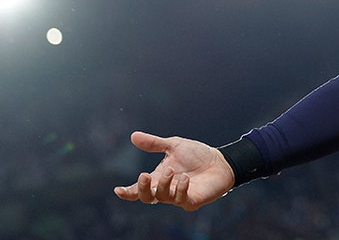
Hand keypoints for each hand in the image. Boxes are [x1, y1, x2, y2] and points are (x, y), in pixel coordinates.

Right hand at [112, 131, 234, 210]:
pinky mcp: (191, 201)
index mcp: (158, 177)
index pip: (139, 189)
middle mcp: (166, 189)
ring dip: (164, 183)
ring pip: (162, 197)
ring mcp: (178, 197)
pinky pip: (181, 199)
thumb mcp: (174, 146)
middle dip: (143, 189)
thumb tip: (133, 136)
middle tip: (145, 175)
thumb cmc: (197, 155)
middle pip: (146, 197)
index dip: (128, 192)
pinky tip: (185, 179)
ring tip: (173, 170)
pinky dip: (180, 189)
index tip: (118, 190)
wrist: (220, 162)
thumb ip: (154, 144)